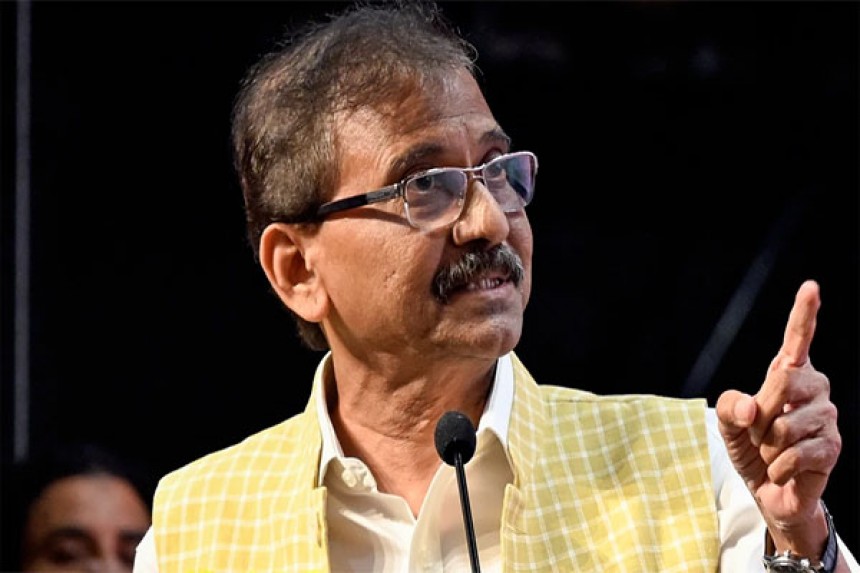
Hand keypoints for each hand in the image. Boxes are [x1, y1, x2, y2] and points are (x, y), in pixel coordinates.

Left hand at [715, 280, 840, 553]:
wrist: (769, 491)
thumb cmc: (751, 450)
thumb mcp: (729, 426)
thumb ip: (731, 408)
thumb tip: (753, 407)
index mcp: (787, 375)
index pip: (797, 339)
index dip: (804, 313)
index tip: (810, 287)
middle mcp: (814, 390)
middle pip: (784, 381)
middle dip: (760, 413)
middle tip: (758, 433)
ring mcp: (826, 418)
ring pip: (785, 425)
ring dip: (767, 446)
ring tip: (773, 453)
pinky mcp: (831, 448)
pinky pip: (794, 454)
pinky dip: (778, 467)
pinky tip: (782, 470)